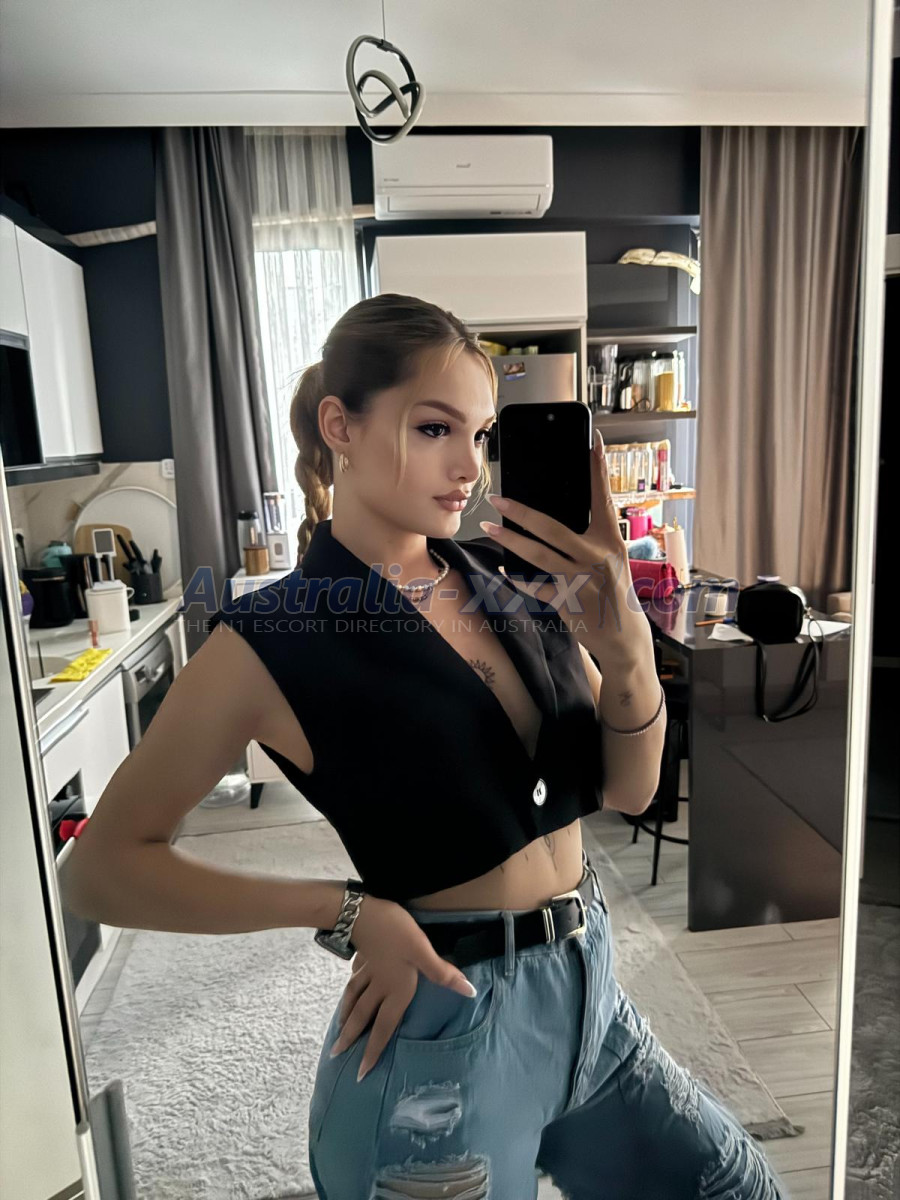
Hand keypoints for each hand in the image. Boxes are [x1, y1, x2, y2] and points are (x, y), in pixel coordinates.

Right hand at [327, 895, 476, 1080]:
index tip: (362, 1073)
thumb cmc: (395, 933)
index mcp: (395, 989)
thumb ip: (442, 973)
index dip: (374, 1050)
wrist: (363, 912)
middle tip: (338, 1057)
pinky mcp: (362, 957)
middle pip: (363, 1017)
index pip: (384, 1027)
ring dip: (347, 1017)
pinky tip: (349, 991)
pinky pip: (354, 980)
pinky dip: (350, 990)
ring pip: (355, 999)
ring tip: (339, 1030)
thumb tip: (468, 992)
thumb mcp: (422, 951)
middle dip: (352, 1038)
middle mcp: (379, 986)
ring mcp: (368, 971)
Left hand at [481, 429, 639, 652]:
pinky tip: (504, 568)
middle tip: (498, 498)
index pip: (602, 498)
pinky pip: (537, 587)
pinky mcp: (568, 602)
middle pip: (554, 529)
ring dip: (510, 540)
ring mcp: (581, 581)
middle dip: (522, 512)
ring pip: (539, 556)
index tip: (594, 441)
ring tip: (489, 526)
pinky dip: (519, 578)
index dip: (598, 470)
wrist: (623, 636)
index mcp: (611, 540)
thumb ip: (588, 536)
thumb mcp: (609, 558)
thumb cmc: (612, 589)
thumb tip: (554, 512)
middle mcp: (598, 557)